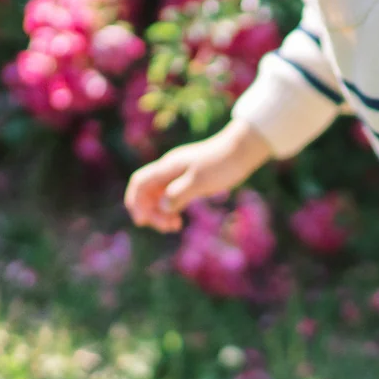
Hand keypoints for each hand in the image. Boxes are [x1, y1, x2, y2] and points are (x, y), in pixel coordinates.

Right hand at [124, 119, 273, 232]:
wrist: (243, 150)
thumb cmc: (222, 164)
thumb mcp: (200, 181)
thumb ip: (179, 194)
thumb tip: (162, 207)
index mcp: (168, 167)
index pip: (139, 182)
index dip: (135, 202)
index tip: (143, 222)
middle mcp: (169, 169)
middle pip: (147, 192)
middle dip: (151, 212)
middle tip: (168, 228)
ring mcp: (178, 173)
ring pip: (159, 195)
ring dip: (161, 212)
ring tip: (175, 226)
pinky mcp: (189, 178)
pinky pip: (172, 195)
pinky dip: (172, 208)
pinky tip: (179, 219)